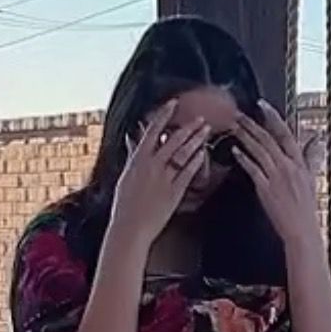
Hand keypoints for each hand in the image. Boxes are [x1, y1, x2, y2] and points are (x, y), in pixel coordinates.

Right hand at [107, 101, 208, 252]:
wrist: (129, 228)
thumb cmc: (124, 204)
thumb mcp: (126, 175)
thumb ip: (132, 155)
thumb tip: (132, 138)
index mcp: (137, 160)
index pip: (152, 131)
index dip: (164, 115)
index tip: (174, 103)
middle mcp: (151, 166)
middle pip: (173, 140)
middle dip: (188, 128)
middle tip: (201, 118)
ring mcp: (164, 178)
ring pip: (183, 154)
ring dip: (196, 140)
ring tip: (206, 131)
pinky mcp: (174, 192)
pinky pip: (188, 173)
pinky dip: (196, 161)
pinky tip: (204, 153)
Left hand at [234, 104, 324, 253]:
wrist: (301, 230)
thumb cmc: (306, 208)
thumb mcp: (312, 178)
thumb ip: (312, 157)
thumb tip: (318, 139)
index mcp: (300, 163)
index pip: (286, 133)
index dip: (273, 117)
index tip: (262, 105)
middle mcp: (288, 166)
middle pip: (269, 139)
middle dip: (252, 124)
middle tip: (239, 113)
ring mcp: (276, 177)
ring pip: (259, 151)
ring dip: (245, 137)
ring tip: (234, 127)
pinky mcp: (266, 189)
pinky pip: (253, 169)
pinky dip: (244, 158)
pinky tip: (235, 150)